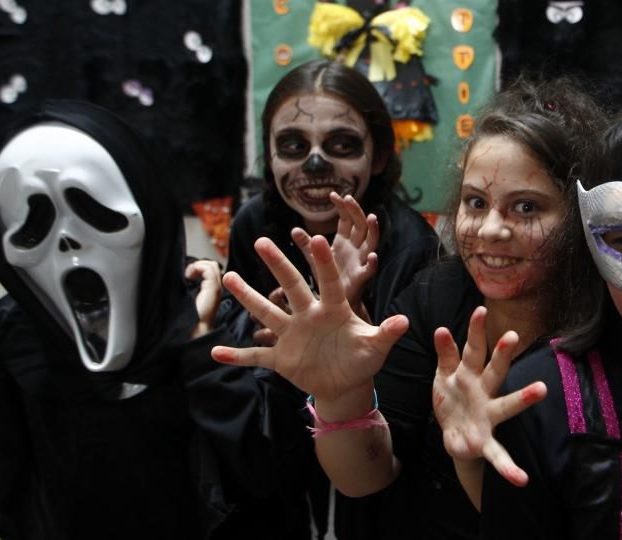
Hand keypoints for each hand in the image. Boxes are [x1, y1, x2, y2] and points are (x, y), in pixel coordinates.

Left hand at [186, 259, 222, 338]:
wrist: (191, 334)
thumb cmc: (186, 322)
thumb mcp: (185, 302)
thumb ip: (186, 291)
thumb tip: (180, 279)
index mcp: (209, 292)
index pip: (209, 272)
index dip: (198, 269)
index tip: (186, 277)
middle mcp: (215, 290)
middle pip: (212, 266)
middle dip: (197, 266)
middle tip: (186, 276)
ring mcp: (215, 289)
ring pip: (211, 265)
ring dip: (197, 266)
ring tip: (188, 276)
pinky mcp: (213, 289)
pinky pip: (208, 269)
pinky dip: (197, 268)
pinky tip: (189, 277)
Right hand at [211, 236, 407, 404]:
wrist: (346, 383)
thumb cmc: (362, 359)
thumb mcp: (376, 347)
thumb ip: (386, 333)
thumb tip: (405, 322)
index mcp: (334, 310)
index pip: (329, 282)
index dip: (323, 263)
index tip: (317, 239)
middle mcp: (309, 316)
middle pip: (292, 287)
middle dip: (278, 265)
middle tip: (261, 240)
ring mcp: (292, 335)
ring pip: (267, 313)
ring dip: (249, 297)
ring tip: (229, 276)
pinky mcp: (281, 358)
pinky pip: (256, 356)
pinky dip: (237, 357)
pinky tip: (216, 351)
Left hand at [291, 193, 378, 319]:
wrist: (333, 309)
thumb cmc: (327, 282)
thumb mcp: (315, 261)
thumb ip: (307, 246)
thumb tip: (294, 229)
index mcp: (344, 243)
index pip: (347, 220)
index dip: (343, 207)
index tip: (334, 195)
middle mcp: (354, 250)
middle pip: (359, 226)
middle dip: (355, 211)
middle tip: (348, 198)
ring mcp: (359, 263)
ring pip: (370, 243)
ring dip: (372, 230)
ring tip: (371, 217)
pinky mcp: (361, 279)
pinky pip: (369, 271)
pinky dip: (372, 264)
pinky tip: (372, 256)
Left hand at [433, 306, 545, 504]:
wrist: (454, 437)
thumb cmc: (453, 399)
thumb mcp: (444, 376)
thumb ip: (446, 355)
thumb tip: (440, 329)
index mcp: (469, 376)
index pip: (473, 349)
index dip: (475, 330)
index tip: (479, 309)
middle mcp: (484, 393)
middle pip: (493, 370)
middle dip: (501, 354)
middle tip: (510, 336)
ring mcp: (488, 417)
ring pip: (506, 406)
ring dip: (523, 397)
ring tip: (542, 389)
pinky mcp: (485, 442)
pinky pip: (498, 456)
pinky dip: (509, 468)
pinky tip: (521, 480)